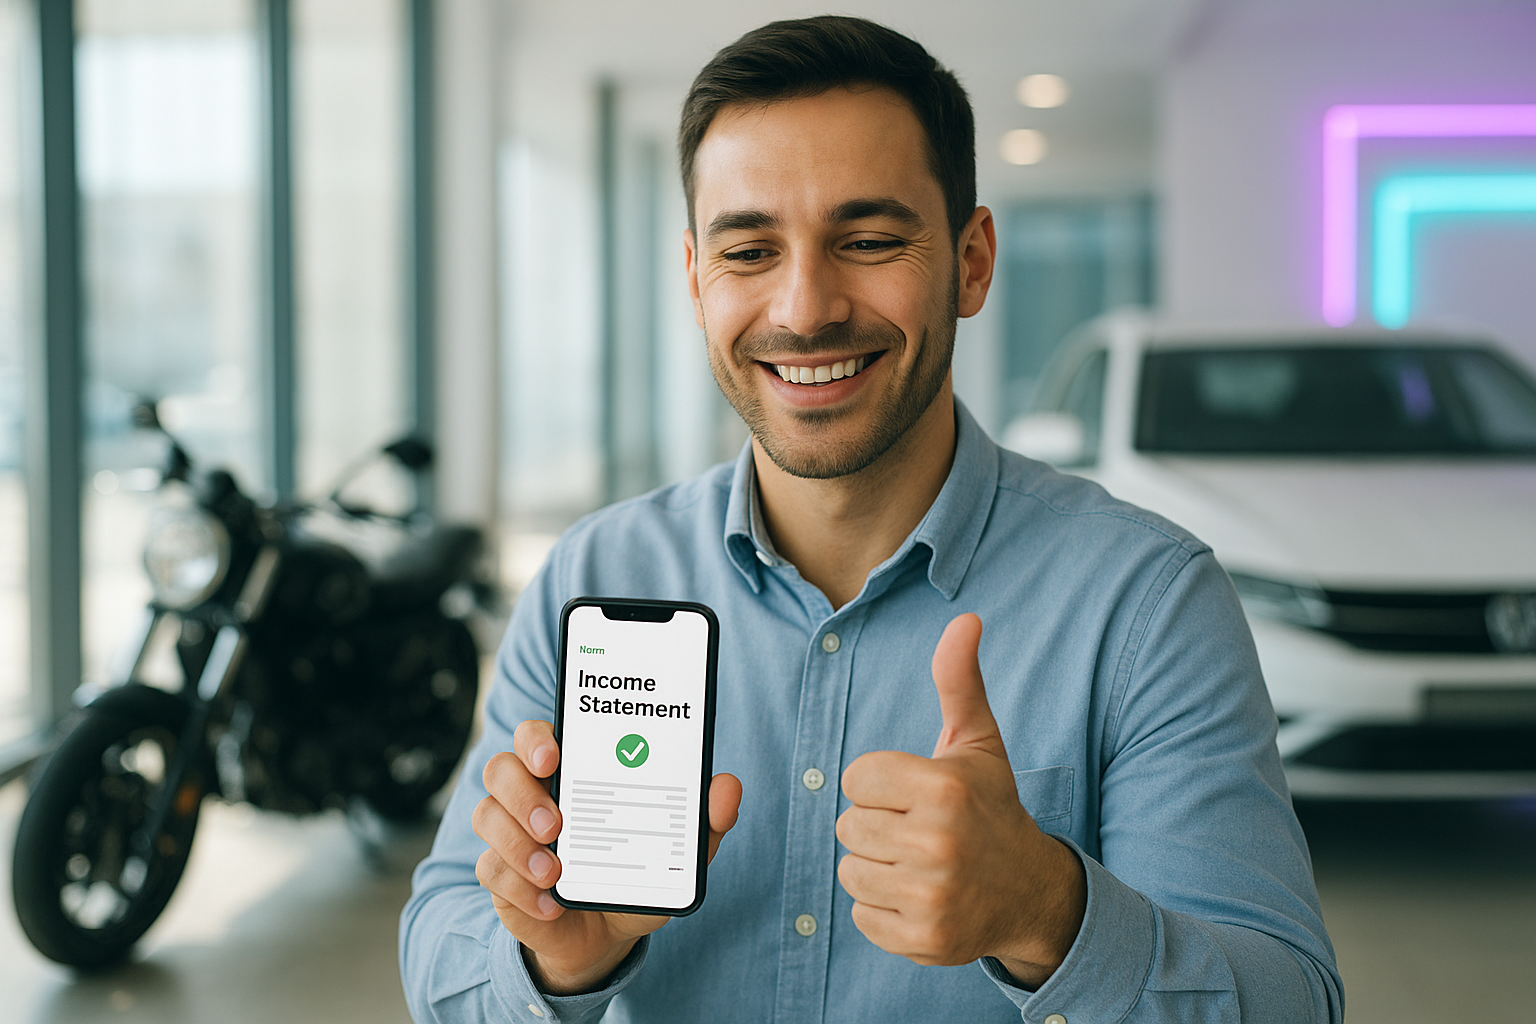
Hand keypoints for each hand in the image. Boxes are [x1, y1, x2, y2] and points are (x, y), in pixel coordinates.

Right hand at [473, 719, 742, 994]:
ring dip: (516, 843)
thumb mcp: (675, 852)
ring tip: (554, 870)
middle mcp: (531, 794)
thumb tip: (728, 787)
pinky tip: (551, 904)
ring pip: (486, 816)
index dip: (536, 738)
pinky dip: (520, 890)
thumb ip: (703, 820)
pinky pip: (490, 872)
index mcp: (571, 772)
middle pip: (500, 768)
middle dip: (521, 791)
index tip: (555, 756)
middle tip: (556, 821)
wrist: (606, 935)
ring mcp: (509, 834)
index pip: (537, 735)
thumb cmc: (635, 873)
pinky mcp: (499, 876)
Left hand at [835, 613, 1085, 986]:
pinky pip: (862, 916)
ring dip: (877, 867)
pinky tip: (920, 896)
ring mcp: (931, 896)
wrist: (1031, 892)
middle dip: (877, 825)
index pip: (855, 777)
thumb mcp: (978, 743)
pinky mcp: (924, 939)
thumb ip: (959, 681)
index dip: (880, 783)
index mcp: (942, 789)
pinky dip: (883, 909)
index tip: (915, 793)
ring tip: (918, 862)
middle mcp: (937, 844)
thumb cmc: (992, 807)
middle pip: (847, 825)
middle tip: (919, 830)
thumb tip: (965, 619)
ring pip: (850, 870)